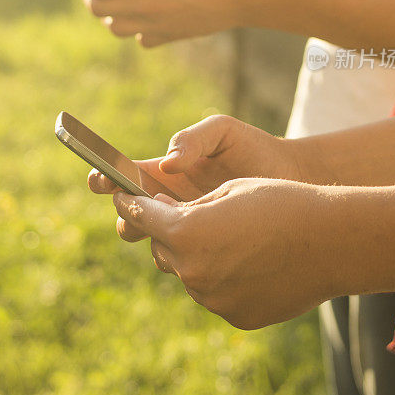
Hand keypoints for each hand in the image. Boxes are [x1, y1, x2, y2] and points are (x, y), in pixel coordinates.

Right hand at [88, 114, 312, 242]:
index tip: (101, 179)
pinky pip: (184, 263)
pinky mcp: (209, 252)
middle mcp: (169, 203)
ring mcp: (189, 230)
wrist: (294, 178)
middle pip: (130, 218)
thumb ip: (192, 139)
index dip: (105, 179)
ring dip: (157, 238)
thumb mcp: (223, 132)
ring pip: (154, 244)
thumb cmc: (254, 148)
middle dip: (126, 215)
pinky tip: (203, 244)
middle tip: (138, 210)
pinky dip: (183, 256)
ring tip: (176, 224)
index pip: (123, 178)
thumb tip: (166, 166)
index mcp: (163, 172)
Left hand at [112, 177, 336, 328]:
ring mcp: (213, 299)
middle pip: (163, 249)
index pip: (142, 218)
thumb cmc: (280, 202)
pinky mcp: (234, 316)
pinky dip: (223, 279)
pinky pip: (215, 293)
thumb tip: (166, 217)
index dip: (129, 205)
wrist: (330, 241)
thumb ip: (188, 207)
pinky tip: (252, 263)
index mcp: (186, 232)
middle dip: (171, 232)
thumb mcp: (227, 190)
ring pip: (189, 273)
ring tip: (233, 240)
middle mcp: (192, 271)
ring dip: (198, 257)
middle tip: (190, 216)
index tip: (122, 199)